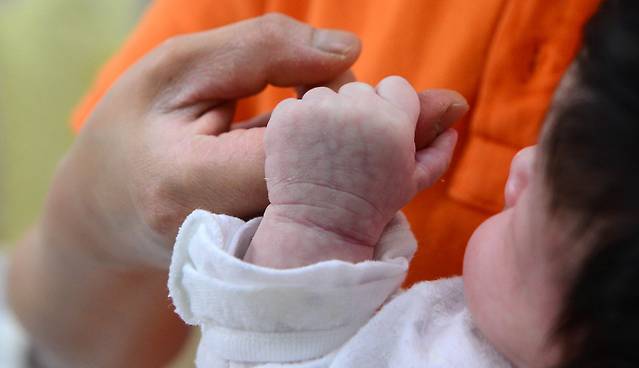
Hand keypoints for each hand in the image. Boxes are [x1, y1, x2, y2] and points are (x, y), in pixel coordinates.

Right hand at [46, 13, 362, 268]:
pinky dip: (340, 169)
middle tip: (335, 88)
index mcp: (197, 185)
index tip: (330, 72)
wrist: (115, 212)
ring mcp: (267, 256)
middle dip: (353, 121)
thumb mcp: (177, 70)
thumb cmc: (137, 133)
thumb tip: (350, 50)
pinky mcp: (287, 256)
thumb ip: (261, 50)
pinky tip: (314, 152)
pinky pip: (339, 208)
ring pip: (348, 196)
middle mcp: (237, 237)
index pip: (308, 142)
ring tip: (305, 121)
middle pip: (339, 176)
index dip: (336, 100)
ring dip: (348, 144)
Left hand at [247, 77, 465, 267]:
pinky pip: (295, 105)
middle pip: (360, 88)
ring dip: (325, 115)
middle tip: (350, 150)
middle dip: (356, 112)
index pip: (396, 86)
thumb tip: (454, 120)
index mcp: (394, 122)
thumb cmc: (370, 206)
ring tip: (324, 153)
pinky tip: (301, 151)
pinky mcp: (286, 118)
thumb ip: (436, 148)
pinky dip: (297, 124)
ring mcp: (318, 111)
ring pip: (326, 94)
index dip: (388, 110)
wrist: (320, 228)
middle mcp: (358, 110)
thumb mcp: (412, 180)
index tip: (378, 136)